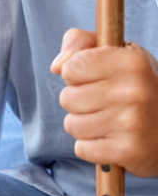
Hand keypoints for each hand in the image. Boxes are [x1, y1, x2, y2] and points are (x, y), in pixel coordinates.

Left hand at [51, 28, 157, 176]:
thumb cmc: (138, 87)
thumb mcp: (119, 54)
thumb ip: (81, 44)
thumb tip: (57, 66)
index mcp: (132, 63)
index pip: (71, 68)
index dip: (77, 75)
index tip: (96, 79)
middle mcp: (134, 91)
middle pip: (67, 98)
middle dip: (79, 102)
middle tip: (105, 103)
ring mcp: (132, 123)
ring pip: (72, 125)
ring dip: (84, 125)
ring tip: (109, 121)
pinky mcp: (128, 151)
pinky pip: (81, 149)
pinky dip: (92, 147)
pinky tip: (112, 139)